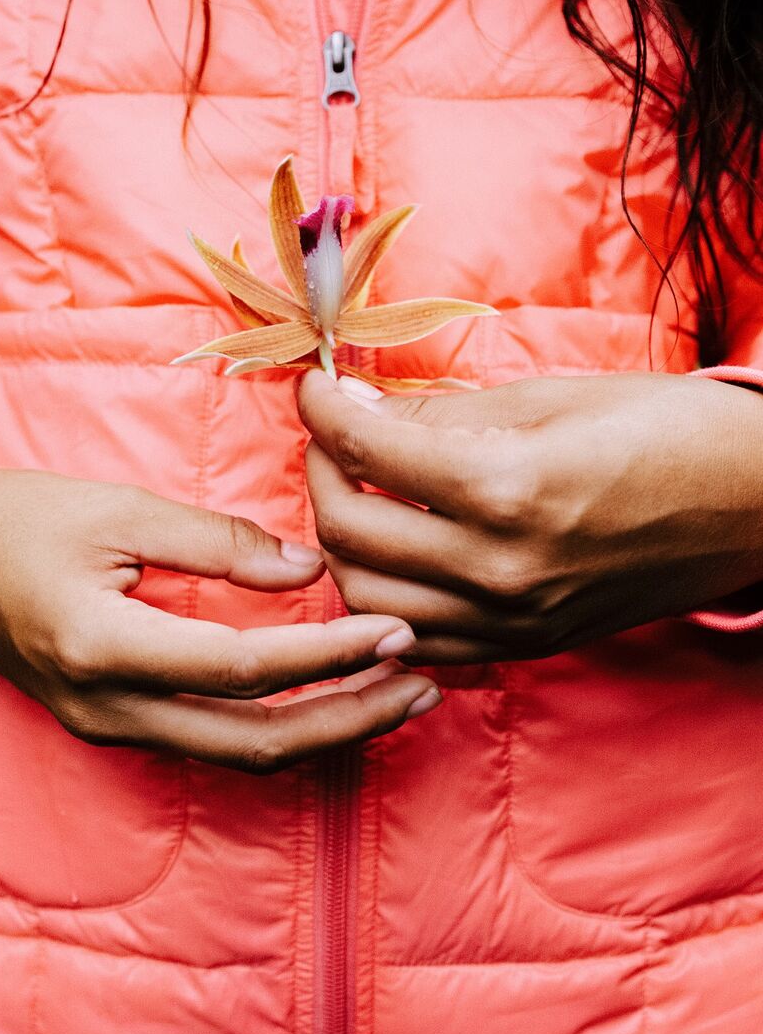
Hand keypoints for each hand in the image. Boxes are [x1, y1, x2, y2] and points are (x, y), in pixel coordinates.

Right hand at [0, 462, 440, 770]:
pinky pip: (210, 741)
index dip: (329, 655)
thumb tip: (311, 568)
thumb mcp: (117, 509)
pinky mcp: (111, 724)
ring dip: (321, 731)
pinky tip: (320, 695)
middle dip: (348, 720)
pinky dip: (276, 724)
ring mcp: (107, 727)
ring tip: (393, 696)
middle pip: (253, 741)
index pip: (244, 668)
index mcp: (104, 646)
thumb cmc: (15, 519)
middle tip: (421, 684)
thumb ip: (218, 542)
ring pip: (236, 754)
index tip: (397, 630)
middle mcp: (108, 708)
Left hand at [298, 369, 762, 663]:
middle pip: (348, 529)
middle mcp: (499, 567)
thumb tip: (356, 409)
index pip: (367, 448)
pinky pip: (415, 640)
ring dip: (340, 539)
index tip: (315, 387)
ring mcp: (509, 619)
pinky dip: (382, 599)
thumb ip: (440, 413)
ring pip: (364, 595)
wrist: (755, 504)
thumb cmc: (665, 431)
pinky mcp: (523, 646)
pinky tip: (392, 557)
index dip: (321, 408)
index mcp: (507, 487)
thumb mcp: (550, 398)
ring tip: (357, 493)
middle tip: (332, 437)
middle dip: (318, 470)